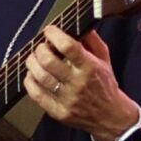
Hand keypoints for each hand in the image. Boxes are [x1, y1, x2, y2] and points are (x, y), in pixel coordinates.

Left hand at [24, 25, 140, 140]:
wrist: (110, 116)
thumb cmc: (105, 85)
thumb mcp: (104, 59)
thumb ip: (92, 40)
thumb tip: (79, 24)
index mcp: (90, 67)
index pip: (68, 47)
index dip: (54, 35)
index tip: (49, 31)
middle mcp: (78, 83)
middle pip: (49, 61)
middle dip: (40, 49)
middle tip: (41, 47)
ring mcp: (67, 99)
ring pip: (40, 77)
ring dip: (32, 63)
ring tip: (34, 59)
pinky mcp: (58, 112)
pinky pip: (37, 95)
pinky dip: (29, 82)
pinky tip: (32, 76)